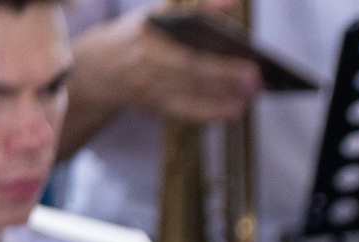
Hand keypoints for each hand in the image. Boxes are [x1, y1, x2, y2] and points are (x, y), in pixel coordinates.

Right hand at [71, 2, 263, 126]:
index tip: (244, 48)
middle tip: (257, 77)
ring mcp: (150, 86)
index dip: (214, 45)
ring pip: (193, 94)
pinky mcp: (156, 107)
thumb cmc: (140, 36)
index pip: (184, 35)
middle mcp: (147, 60)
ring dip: (225, 97)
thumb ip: (197, 7)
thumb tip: (232, 2)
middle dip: (227, 75)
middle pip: (192, 70)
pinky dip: (213, 112)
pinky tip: (235, 109)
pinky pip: (188, 113)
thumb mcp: (159, 14)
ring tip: (252, 94)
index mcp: (149, 32)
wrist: (101, 68)